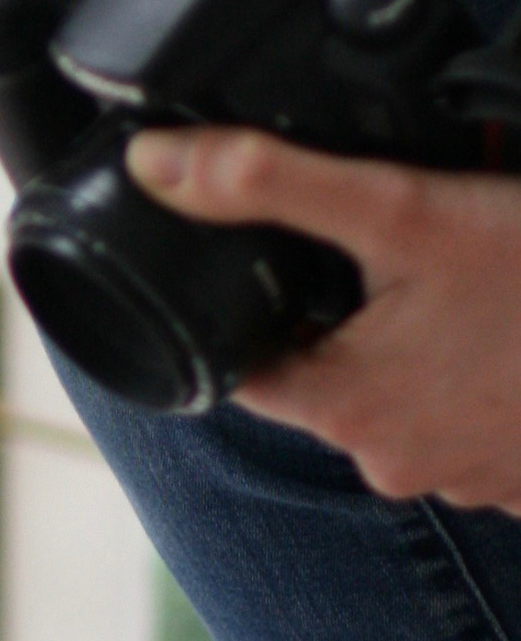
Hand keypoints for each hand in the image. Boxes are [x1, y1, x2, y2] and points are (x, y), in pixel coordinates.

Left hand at [126, 127, 520, 510]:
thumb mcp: (407, 210)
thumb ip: (271, 184)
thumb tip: (155, 164)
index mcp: (345, 409)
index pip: (243, 362)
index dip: (250, 302)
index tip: (275, 254)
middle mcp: (394, 462)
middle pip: (328, 370)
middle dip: (352, 306)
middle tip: (403, 244)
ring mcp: (467, 476)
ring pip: (408, 390)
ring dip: (424, 336)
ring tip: (469, 278)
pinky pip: (476, 412)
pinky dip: (483, 367)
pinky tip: (509, 321)